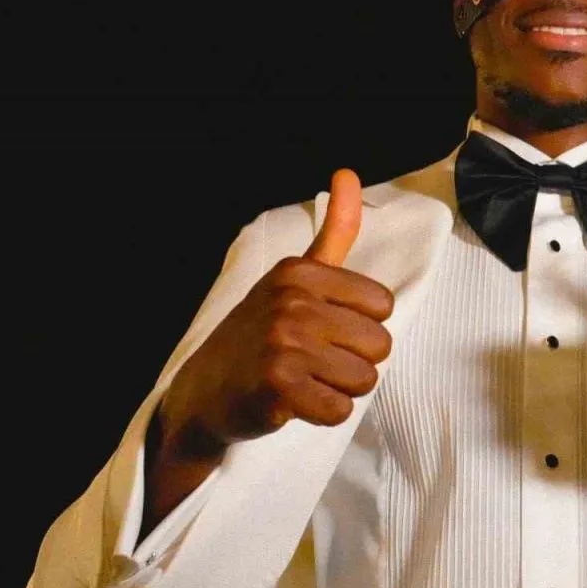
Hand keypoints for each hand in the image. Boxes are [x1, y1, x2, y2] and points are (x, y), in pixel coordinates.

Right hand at [160, 168, 395, 456]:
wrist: (203, 393)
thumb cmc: (260, 334)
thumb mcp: (294, 277)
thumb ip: (334, 232)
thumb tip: (348, 173)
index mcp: (299, 272)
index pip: (383, 306)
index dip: (360, 326)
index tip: (323, 330)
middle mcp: (290, 301)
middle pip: (380, 345)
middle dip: (354, 362)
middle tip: (313, 362)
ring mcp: (282, 342)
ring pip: (364, 378)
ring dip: (340, 389)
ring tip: (305, 380)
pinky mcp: (278, 386)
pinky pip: (340, 409)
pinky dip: (324, 414)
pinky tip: (295, 403)